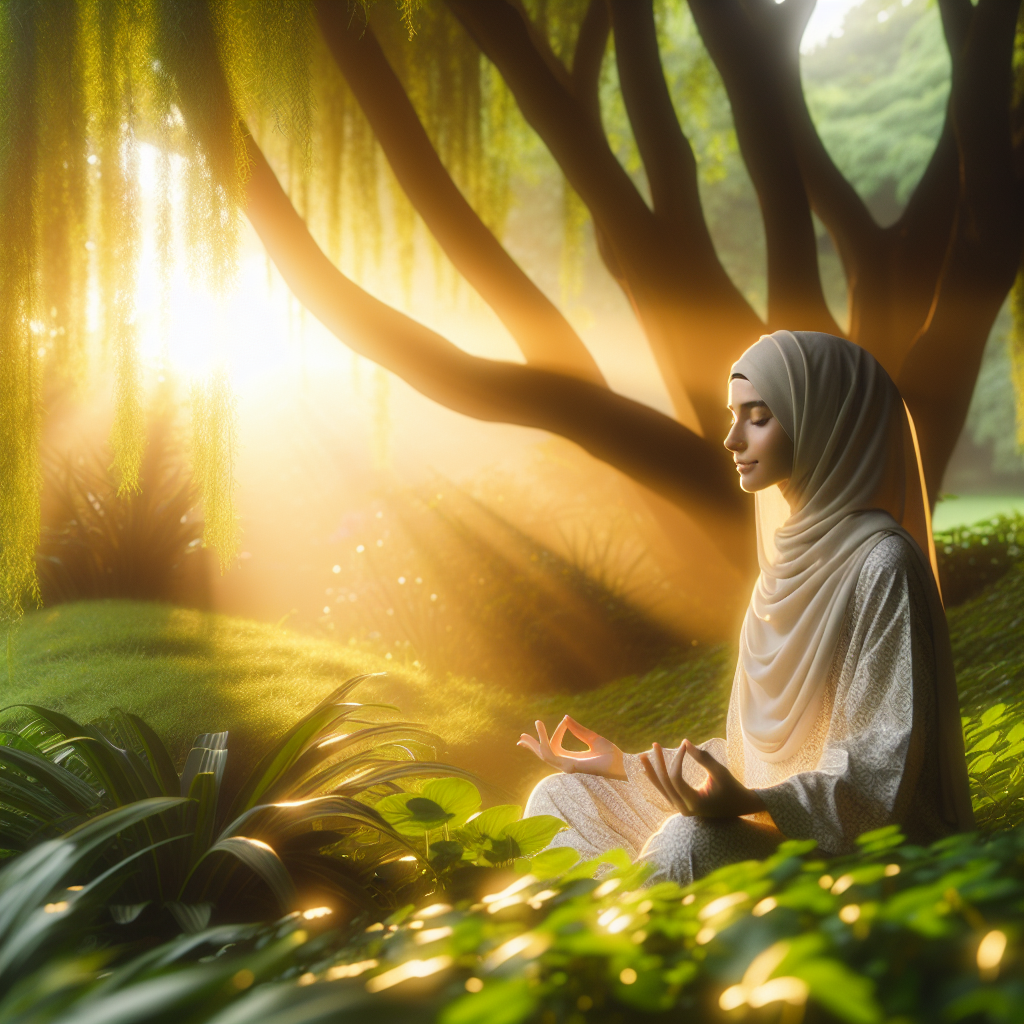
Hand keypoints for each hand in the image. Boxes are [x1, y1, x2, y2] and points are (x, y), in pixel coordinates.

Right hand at [518, 716, 625, 779]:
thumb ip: (579, 730)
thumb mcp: (593, 739)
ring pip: (545, 754)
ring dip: (537, 740)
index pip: (556, 747)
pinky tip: (541, 730)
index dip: (556, 733)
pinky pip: (551, 754)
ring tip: (536, 723)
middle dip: (532, 747)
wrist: (622, 765)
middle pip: (544, 756)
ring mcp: (567, 767)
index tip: (564, 722)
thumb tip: (565, 718)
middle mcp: (568, 765)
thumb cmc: (612, 755)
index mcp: (573, 759)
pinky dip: (544, 741)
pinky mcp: (570, 767)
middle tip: (520, 738)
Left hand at [639, 739, 764, 817]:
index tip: (684, 746)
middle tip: (654, 744)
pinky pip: (665, 792)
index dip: (677, 759)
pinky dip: (657, 780)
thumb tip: (684, 742)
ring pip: (662, 789)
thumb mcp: (720, 772)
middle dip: (658, 763)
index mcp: (695, 803)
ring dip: (653, 771)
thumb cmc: (731, 788)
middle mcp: (684, 809)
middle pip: (665, 784)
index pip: (676, 779)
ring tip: (643, 756)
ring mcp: (681, 809)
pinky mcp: (681, 806)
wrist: (739, 807)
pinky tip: (647, 769)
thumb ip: (703, 758)